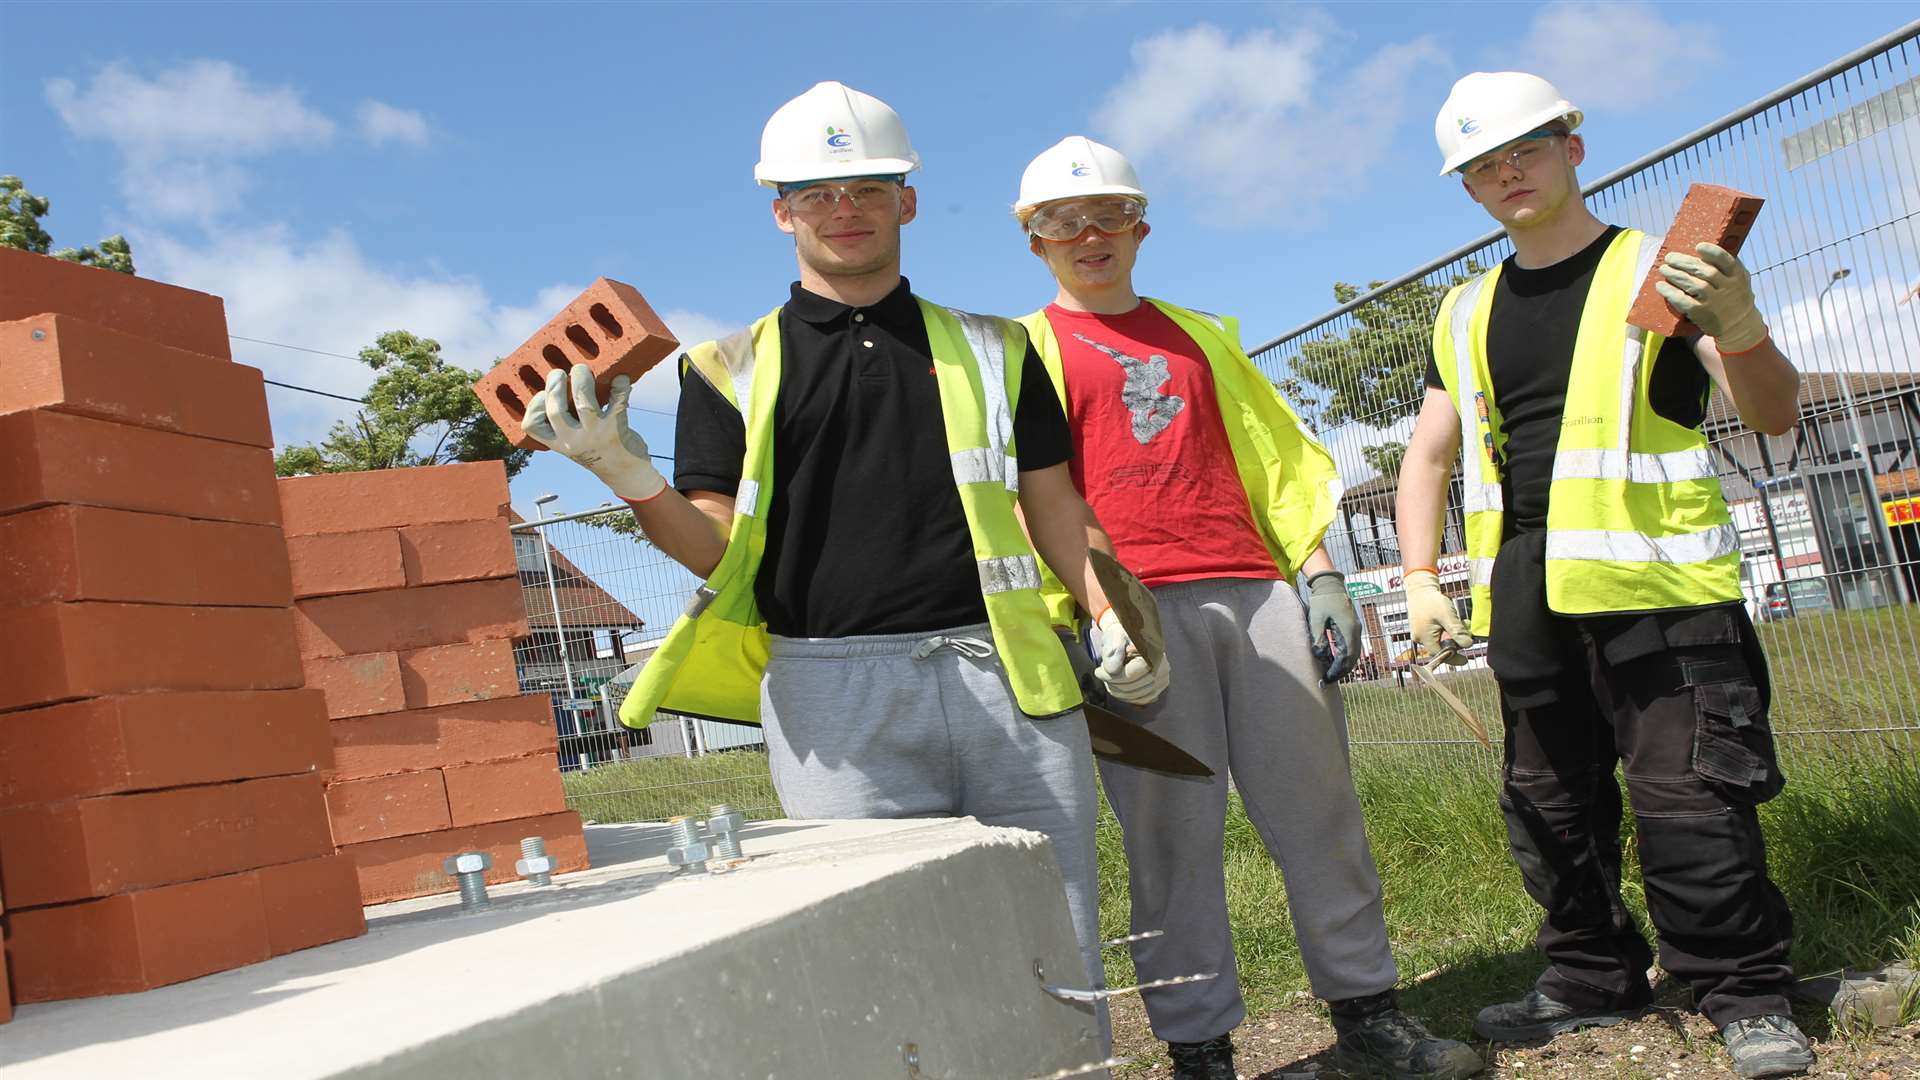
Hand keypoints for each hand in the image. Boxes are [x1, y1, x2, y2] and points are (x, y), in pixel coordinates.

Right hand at [523, 365, 666, 502]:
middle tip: (560, 373)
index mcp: (558, 443)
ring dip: (582, 381)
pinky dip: (620, 387)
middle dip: (555, 386)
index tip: (542, 393)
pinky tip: (621, 379)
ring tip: (582, 369)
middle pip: (555, 410)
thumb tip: (557, 385)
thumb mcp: (572, 444)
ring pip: (584, 403)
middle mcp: (574, 441)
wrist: (627, 475)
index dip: (533, 405)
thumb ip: (564, 423)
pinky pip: (617, 402)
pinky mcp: (616, 429)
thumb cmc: (597, 451)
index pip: (532, 426)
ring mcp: (595, 435)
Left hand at [1092, 606, 1170, 704]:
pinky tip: (1119, 688)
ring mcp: (1163, 677)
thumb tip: (1113, 670)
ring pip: (1138, 696)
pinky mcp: (1160, 686)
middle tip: (1102, 675)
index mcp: (1152, 651)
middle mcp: (1162, 665)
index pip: (1130, 675)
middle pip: (1133, 687)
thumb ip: (1112, 652)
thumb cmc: (1121, 635)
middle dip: (1113, 684)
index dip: (1111, 677)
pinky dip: (1129, 697)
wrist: (1129, 637)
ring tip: (1110, 679)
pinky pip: (1144, 699)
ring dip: (1119, 691)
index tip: (1098, 672)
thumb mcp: (1113, 638)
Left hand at [1305, 571, 1360, 681]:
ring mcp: (1355, 629)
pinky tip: (1333, 661)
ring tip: (1330, 673)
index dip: (1337, 670)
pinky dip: (1343, 656)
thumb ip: (1319, 638)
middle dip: (1341, 671)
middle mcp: (1356, 631)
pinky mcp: (1352, 628)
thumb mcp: (1316, 619)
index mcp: (1348, 630)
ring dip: (1343, 665)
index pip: (1346, 657)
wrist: (1331, 584)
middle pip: (1352, 658)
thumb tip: (1321, 657)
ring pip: (1353, 654)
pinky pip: (1350, 647)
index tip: (1326, 678)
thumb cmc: (1322, 600)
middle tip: (1327, 680)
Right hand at [1403, 569, 1470, 664]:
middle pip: (1441, 647)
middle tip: (1466, 632)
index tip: (1465, 660)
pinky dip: (1447, 630)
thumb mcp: (1447, 615)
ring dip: (1452, 634)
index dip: (1454, 658)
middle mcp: (1420, 638)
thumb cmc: (1431, 600)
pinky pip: (1437, 634)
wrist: (1419, 588)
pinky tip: (1452, 621)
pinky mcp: (1422, 628)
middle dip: (1456, 642)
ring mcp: (1420, 633)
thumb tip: (1468, 645)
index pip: (1440, 655)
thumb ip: (1457, 631)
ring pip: (1440, 640)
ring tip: (1461, 623)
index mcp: (1424, 638)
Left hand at [1655, 242, 1767, 352]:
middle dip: (1685, 262)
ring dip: (1675, 275)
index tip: (1698, 246)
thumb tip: (1704, 251)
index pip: (1727, 261)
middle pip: (1705, 271)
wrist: (1739, 326)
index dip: (1713, 253)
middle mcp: (1727, 288)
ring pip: (1693, 285)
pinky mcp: (1702, 314)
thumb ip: (1727, 267)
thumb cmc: (1734, 297)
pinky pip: (1684, 301)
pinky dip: (1671, 293)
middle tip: (1669, 257)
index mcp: (1737, 276)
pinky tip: (1661, 286)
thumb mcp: (1739, 280)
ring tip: (1663, 269)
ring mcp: (1715, 302)